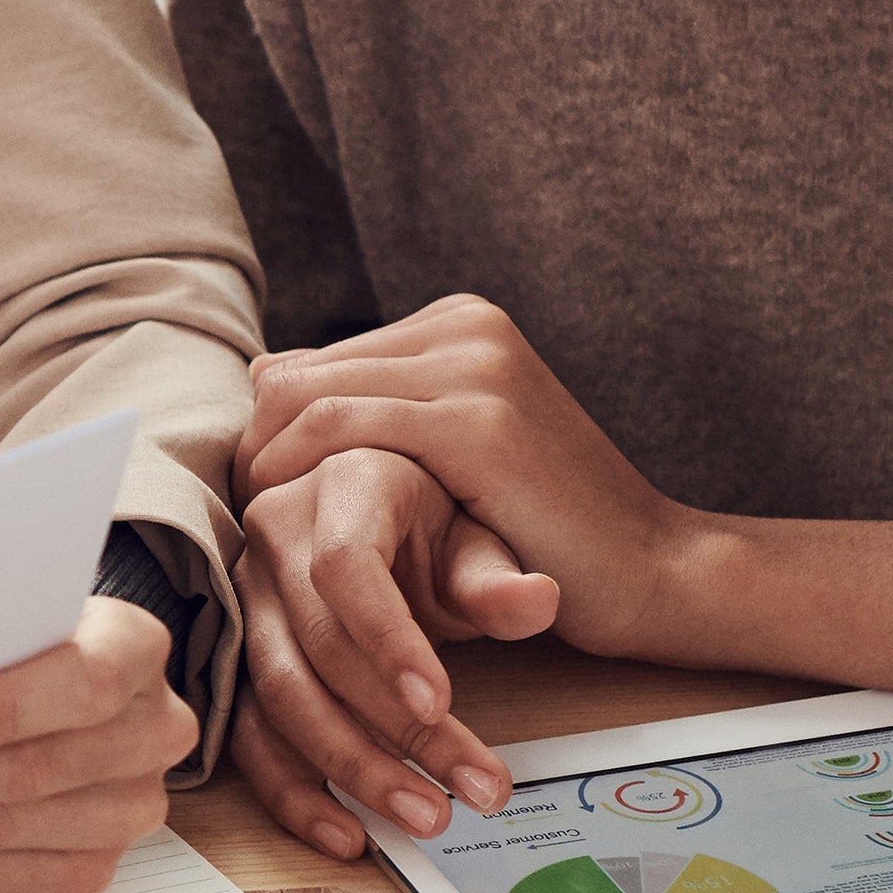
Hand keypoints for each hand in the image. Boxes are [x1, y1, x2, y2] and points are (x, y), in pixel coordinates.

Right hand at [224, 450, 546, 857]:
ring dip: (354, 770)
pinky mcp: (239, 657)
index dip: (387, 641)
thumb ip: (498, 577)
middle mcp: (277, 536)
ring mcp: (249, 599)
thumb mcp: (478, 539)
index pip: (347, 568)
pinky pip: (251, 733)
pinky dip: (294, 791)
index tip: (439, 702)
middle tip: (469, 788)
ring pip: (282, 699)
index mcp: (341, 483)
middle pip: (319, 649)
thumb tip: (538, 600)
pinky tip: (345, 831)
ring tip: (426, 815)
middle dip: (395, 732)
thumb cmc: (435, 524)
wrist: (390, 519)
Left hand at [238, 298, 708, 656]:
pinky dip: (297, 479)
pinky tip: (291, 533)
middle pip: (296, 376)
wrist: (652, 569)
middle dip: (255, 449)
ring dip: (264, 469)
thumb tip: (263, 370)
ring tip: (258, 532)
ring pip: (306, 400)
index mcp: (462, 323)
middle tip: (240, 521)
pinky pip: (340, 432)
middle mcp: (466, 326)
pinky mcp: (474, 420)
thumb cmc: (545, 529)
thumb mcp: (454, 452)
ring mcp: (474, 365)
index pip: (310, 362)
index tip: (250, 497)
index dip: (264, 433)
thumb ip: (376, 407)